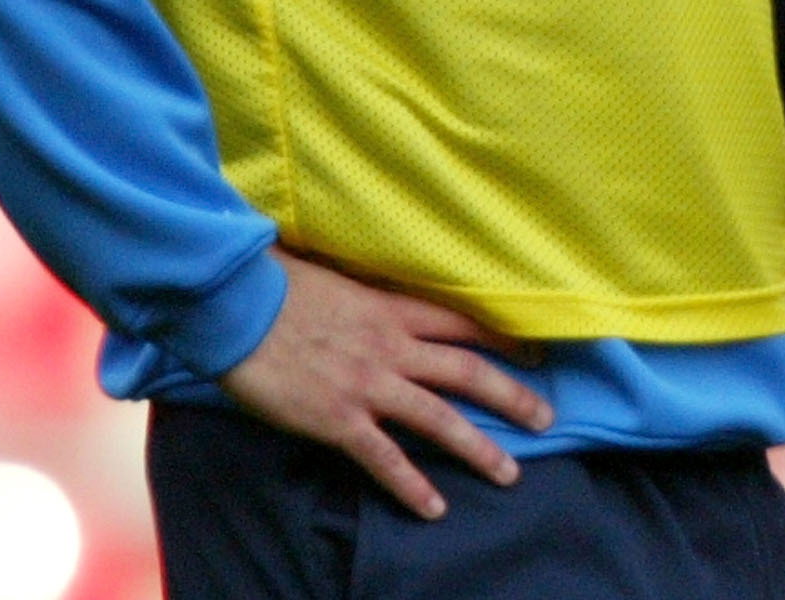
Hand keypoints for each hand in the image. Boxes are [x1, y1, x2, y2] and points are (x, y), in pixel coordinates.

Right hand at [219, 249, 553, 518]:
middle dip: (512, 396)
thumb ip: (365, 292)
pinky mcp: (339, 420)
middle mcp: (392, 347)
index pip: (462, 323)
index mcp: (391, 309)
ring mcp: (369, 385)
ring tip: (509, 473)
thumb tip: (372, 292)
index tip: (533, 352)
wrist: (237, 305)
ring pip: (439, 419)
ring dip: (478, 449)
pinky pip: (385, 459)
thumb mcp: (336, 277)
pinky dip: (411, 486)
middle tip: (547, 418)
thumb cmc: (278, 283)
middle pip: (468, 372)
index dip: (502, 339)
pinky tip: (433, 507)